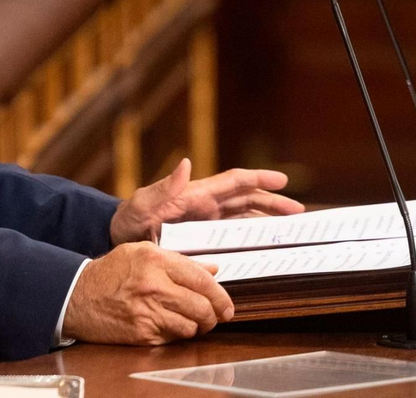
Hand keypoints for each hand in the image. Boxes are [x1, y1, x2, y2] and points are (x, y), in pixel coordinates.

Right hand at [61, 241, 232, 344]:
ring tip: (189, 321)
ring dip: (195, 327)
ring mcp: (147, 311)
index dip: (220, 295)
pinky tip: (168, 326)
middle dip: (213, 316)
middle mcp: (153, 285)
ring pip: (191, 327)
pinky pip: (173, 338)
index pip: (202, 279)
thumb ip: (178, 261)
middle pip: (201, 307)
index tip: (226, 305)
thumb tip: (212, 269)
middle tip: (214, 317)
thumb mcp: (141, 254)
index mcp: (155, 260)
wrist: (76, 296)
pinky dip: (176, 334)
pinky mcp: (142, 333)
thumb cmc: (110, 273)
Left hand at [110, 158, 303, 245]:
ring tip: (291, 230)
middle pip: (247, 200)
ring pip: (244, 219)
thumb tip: (185, 163)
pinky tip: (264, 250)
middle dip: (274, 204)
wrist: (115, 238)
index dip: (259, 180)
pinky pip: (232, 238)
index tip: (284, 180)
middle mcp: (206, 206)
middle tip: (299, 213)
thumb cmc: (127, 220)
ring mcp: (206, 222)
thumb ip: (163, 188)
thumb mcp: (142, 204)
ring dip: (267, 222)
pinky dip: (250, 240)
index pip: (235, 183)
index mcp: (196, 195)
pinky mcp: (202, 239)